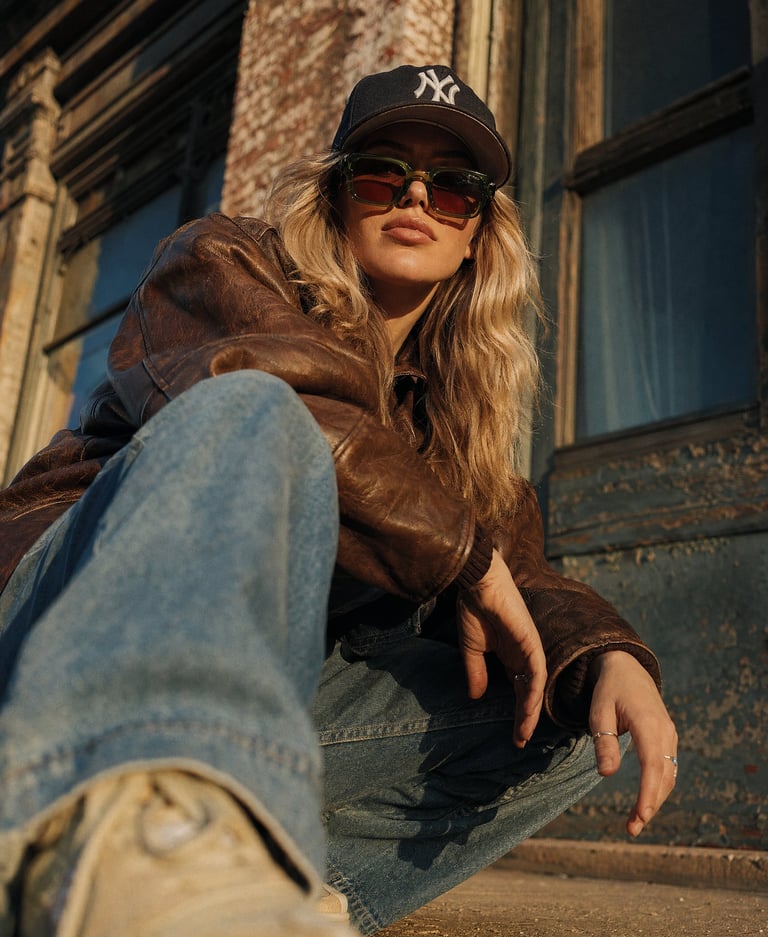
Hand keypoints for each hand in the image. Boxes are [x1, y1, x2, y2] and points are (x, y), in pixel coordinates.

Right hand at [458, 550, 546, 747]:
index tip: (514, 736)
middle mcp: (523, 655)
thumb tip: (475, 698)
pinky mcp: (531, 642)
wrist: (477, 583)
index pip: (518, 690)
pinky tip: (527, 709)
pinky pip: (536, 672)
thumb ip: (476, 672)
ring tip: (523, 732)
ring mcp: (530, 649)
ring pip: (535, 687)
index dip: (517, 713)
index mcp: (510, 656)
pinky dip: (532, 692)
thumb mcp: (471, 648)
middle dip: (525, 718)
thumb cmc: (473, 608)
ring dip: (530, 711)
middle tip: (520, 741)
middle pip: (529, 693)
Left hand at [588, 650, 677, 836]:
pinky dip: (658, 787)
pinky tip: (646, 802)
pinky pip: (668, 768)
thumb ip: (603, 741)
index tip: (640, 816)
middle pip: (664, 776)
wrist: (626, 667)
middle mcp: (665, 731)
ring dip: (655, 799)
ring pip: (668, 775)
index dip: (648, 793)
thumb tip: (607, 774)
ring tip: (635, 822)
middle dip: (650, 805)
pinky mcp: (667, 739)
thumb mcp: (599, 711)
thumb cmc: (609, 690)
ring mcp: (669, 735)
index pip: (652, 765)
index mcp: (648, 723)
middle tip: (631, 829)